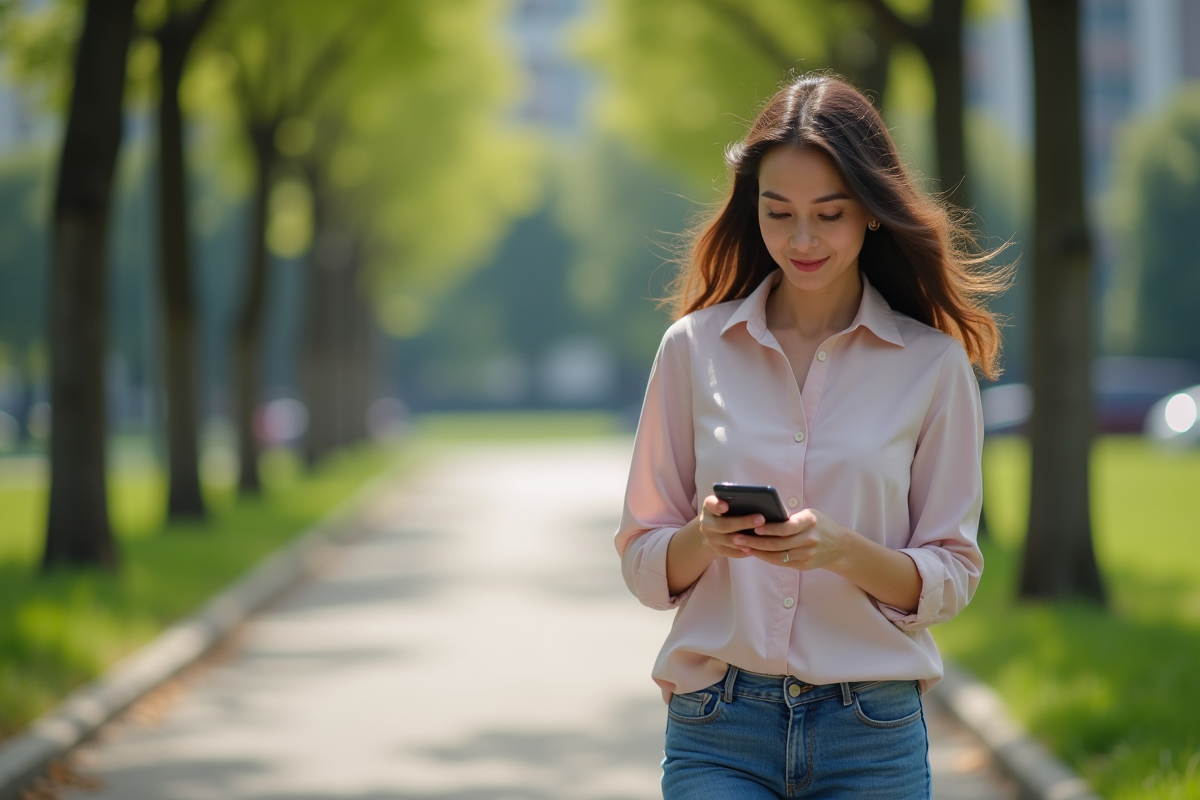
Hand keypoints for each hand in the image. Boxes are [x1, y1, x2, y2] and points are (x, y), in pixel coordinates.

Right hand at [697, 495, 765, 558]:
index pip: (710, 504)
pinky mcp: (718, 550)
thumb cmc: (724, 511)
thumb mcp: (723, 502)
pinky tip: (756, 546)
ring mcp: (711, 539)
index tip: (725, 506)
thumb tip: (755, 498)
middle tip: (761, 519)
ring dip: (746, 539)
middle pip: (724, 525)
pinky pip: (732, 553)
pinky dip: (744, 551)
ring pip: (730, 541)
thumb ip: (734, 500)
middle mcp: (707, 523)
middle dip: (743, 522)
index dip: (717, 505)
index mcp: (708, 507)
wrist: (711, 529)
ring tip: (762, 535)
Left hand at [731, 508, 847, 569]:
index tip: (754, 527)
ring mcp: (808, 554)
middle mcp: (810, 539)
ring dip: (757, 551)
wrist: (840, 546)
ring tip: (742, 545)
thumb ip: (791, 517)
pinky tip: (754, 552)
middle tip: (737, 537)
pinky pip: (781, 562)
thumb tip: (763, 517)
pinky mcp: (805, 565)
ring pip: (777, 555)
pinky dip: (766, 557)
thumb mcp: (810, 515)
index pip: (787, 527)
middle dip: (755, 541)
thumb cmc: (819, 525)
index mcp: (810, 522)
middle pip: (778, 543)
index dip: (770, 528)